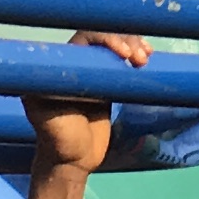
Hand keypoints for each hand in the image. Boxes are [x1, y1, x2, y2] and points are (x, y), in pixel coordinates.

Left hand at [25, 27, 147, 173]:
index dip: (105, 39)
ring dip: (133, 46)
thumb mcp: (50, 120)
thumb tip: (52, 70)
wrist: (74, 161)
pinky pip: (121, 62)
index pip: (84, 40)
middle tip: (141, 59)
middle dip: (124, 41)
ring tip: (146, 59)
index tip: (123, 55)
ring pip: (114, 46)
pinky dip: (135, 57)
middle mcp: (74, 63)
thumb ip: (51, 96)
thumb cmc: (58, 141)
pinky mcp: (106, 81)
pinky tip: (148, 58)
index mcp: (59, 67)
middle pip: (102, 38)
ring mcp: (91, 71)